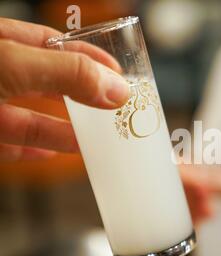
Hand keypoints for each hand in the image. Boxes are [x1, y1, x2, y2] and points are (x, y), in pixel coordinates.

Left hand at [0, 18, 129, 161]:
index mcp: (3, 42)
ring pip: (29, 118)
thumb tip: (117, 89)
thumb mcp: (15, 64)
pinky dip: (33, 151)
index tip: (117, 72)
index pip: (54, 44)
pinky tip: (51, 154)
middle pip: (46, 83)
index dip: (88, 57)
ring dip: (62, 129)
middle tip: (112, 107)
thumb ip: (67, 74)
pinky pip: (9, 145)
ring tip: (92, 138)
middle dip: (81, 95)